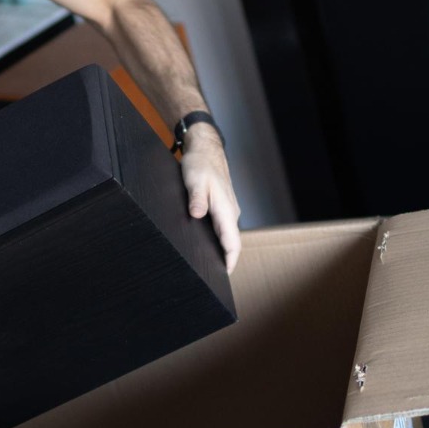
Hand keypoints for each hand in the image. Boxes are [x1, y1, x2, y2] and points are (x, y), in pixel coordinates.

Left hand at [178, 128, 241, 272]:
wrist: (206, 149)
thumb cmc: (201, 164)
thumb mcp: (195, 180)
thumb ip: (197, 199)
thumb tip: (196, 215)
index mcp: (226, 210)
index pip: (233, 242)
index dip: (230, 260)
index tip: (225, 275)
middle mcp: (230, 212)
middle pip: (231, 242)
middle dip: (226, 260)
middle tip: (213, 278)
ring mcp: (227, 210)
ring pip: (226, 235)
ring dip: (222, 251)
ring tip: (209, 266)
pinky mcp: (221, 207)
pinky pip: (222, 228)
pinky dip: (217, 240)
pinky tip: (205, 245)